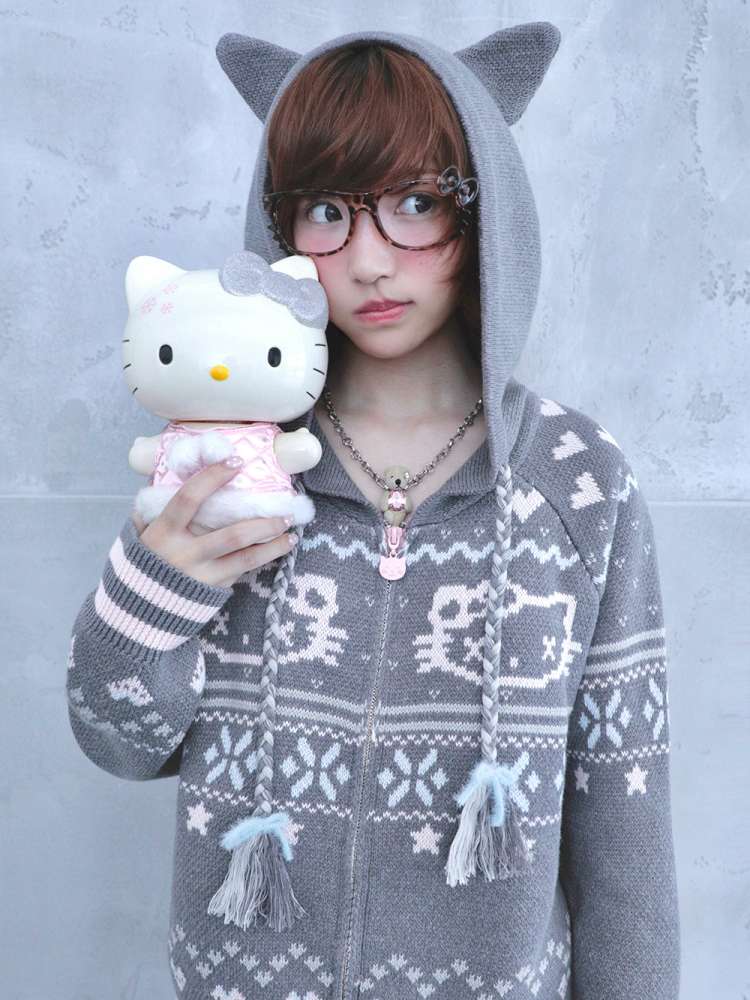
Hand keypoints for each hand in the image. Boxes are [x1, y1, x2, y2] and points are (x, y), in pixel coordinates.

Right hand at [131, 459, 297, 587]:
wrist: (137, 613)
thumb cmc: (143, 563)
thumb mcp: (140, 534)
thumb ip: (154, 508)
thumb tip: (172, 474)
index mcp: (163, 532)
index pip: (189, 497)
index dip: (213, 477)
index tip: (237, 461)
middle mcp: (184, 554)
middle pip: (232, 535)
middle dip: (263, 522)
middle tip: (285, 511)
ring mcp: (201, 576)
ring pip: (246, 559)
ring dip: (273, 545)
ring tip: (292, 535)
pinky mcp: (213, 592)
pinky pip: (241, 572)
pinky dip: (261, 559)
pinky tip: (277, 549)